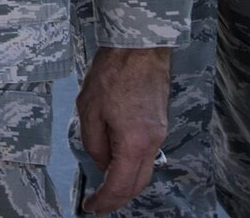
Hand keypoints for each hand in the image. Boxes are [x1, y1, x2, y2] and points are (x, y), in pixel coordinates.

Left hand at [76, 46, 170, 213]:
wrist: (139, 48)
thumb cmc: (112, 73)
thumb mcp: (89, 110)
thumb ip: (94, 143)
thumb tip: (102, 164)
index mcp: (134, 142)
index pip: (120, 185)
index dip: (105, 201)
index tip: (91, 207)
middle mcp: (152, 142)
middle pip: (138, 183)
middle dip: (118, 198)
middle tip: (99, 203)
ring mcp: (160, 132)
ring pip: (145, 170)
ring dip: (127, 182)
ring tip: (106, 185)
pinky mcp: (160, 122)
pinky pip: (148, 153)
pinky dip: (134, 164)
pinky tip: (118, 160)